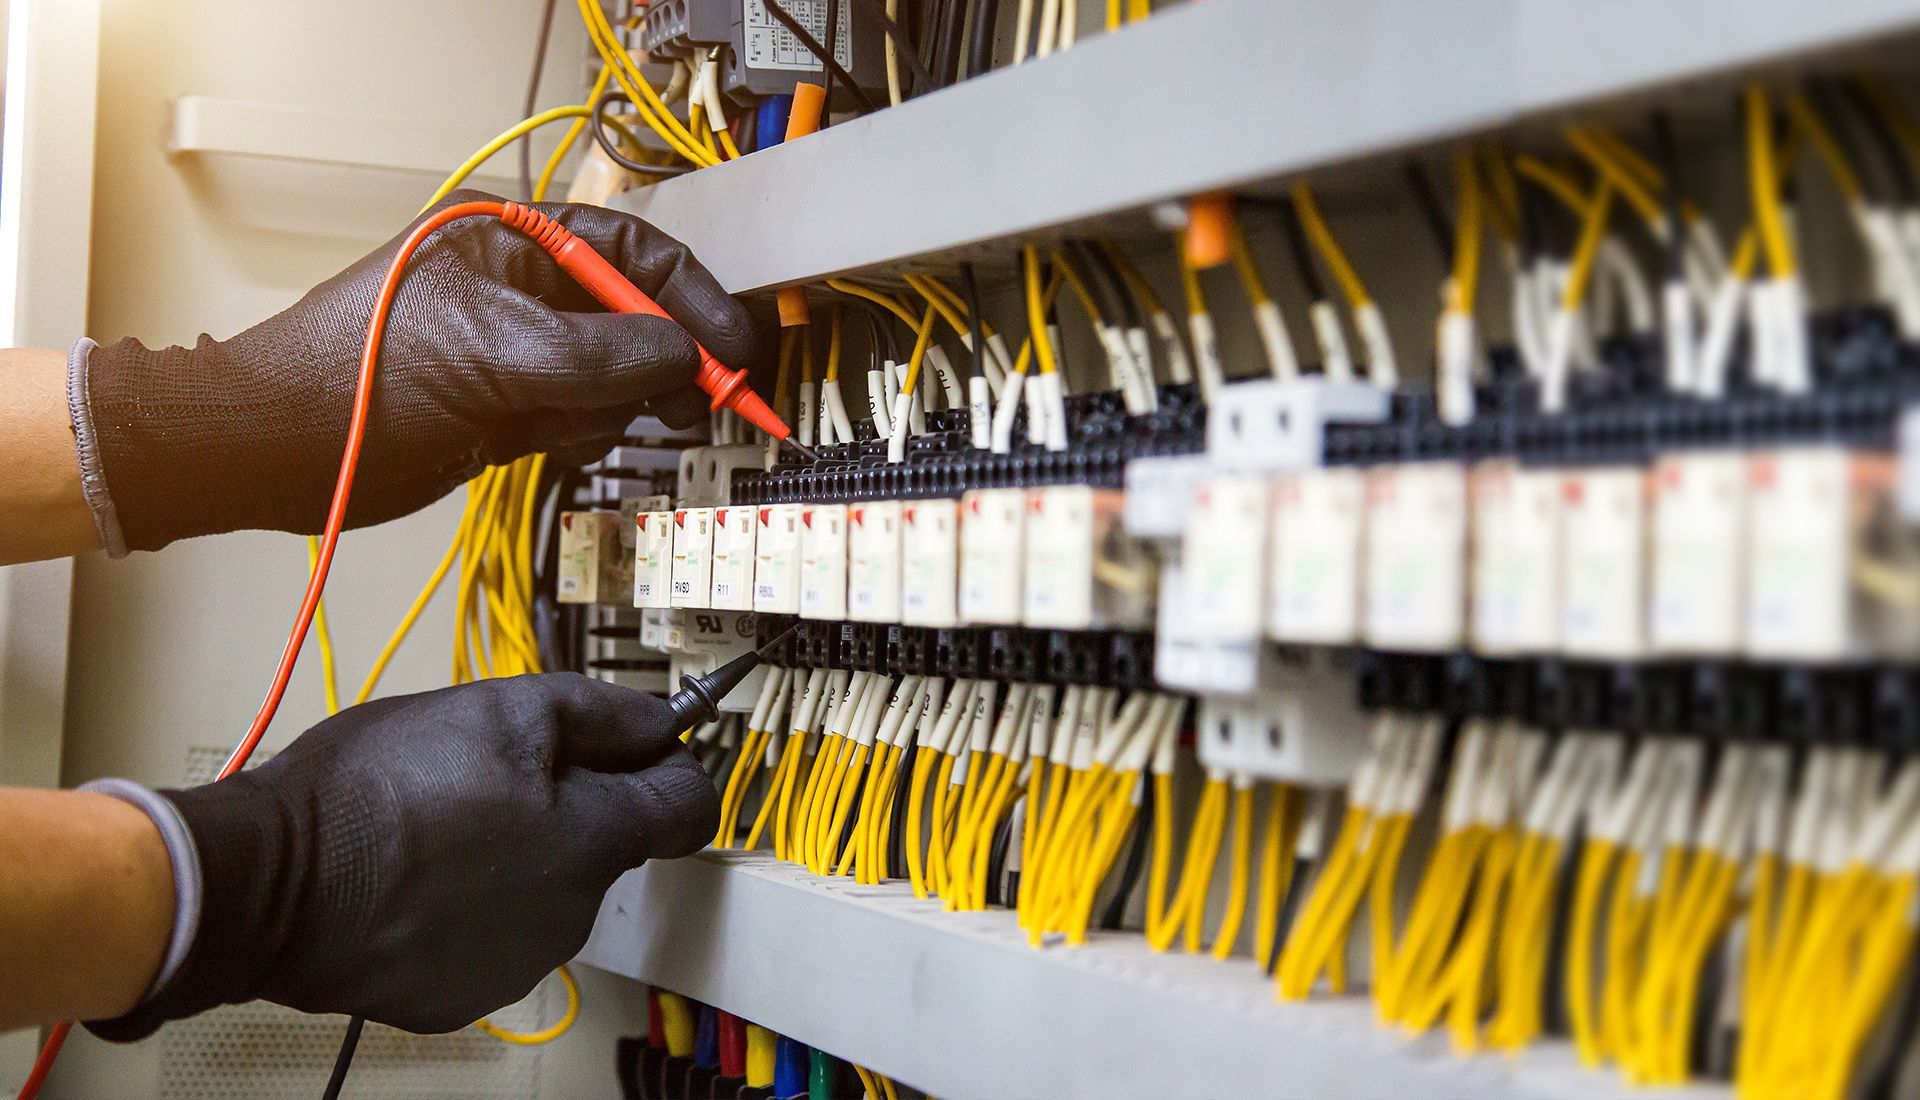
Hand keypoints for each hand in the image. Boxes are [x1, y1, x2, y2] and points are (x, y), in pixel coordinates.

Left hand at [73, 190, 764, 552]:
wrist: (281, 450)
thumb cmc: (358, 376)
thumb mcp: (498, 354)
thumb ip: (603, 355)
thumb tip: (680, 357)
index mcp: (515, 240)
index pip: (632, 251)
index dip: (690, 296)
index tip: (732, 346)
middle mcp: (522, 290)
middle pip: (634, 318)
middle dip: (664, 361)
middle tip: (699, 400)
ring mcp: (518, 353)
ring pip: (614, 378)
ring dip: (611, 406)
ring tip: (567, 422)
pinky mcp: (509, 409)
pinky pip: (581, 418)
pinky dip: (579, 433)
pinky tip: (544, 441)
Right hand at [85, 674, 717, 1038]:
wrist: (270, 882)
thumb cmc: (384, 786)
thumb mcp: (500, 710)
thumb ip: (602, 715)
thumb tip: (666, 724)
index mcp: (596, 842)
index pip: (691, 807)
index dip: (668, 765)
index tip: (632, 745)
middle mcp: (574, 915)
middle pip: (605, 845)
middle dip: (569, 806)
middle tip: (490, 773)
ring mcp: (519, 965)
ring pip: (546, 889)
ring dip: (516, 856)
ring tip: (437, 825)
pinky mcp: (461, 996)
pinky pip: (489, 936)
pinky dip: (466, 908)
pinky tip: (413, 879)